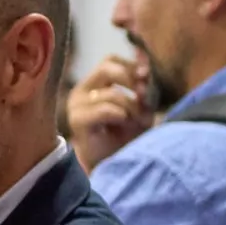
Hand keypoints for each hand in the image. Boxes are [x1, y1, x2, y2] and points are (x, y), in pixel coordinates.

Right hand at [66, 55, 151, 172]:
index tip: (147, 77)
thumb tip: (146, 64)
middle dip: (131, 80)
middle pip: (107, 67)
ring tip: (139, 121)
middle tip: (145, 97)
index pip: (111, 60)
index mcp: (95, 83)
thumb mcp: (141, 106)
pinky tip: (125, 124)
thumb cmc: (125, 136)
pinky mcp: (77, 120)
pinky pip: (104, 109)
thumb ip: (142, 86)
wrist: (111, 164)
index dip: (132, 65)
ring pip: (111, 93)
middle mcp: (83, 91)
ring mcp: (77, 105)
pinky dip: (121, 115)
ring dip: (132, 107)